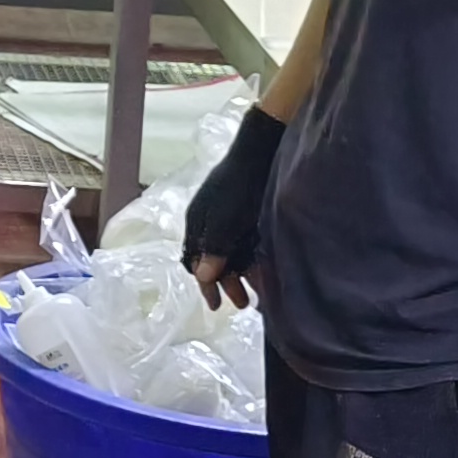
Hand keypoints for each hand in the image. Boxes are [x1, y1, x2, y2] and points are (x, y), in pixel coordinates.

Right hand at [182, 105, 286, 307]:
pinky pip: (244, 245)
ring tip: (257, 291)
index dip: (205, 285)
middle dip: (226, 283)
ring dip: (241, 275)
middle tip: (242, 304)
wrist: (261, 152)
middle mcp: (210, 223)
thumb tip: (202, 276)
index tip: (217, 305)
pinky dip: (251, 260)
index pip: (194, 261)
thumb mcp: (225, 220)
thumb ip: (215, 248)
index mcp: (197, 223)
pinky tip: (263, 269)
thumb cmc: (239, 186)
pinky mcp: (246, 216)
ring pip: (230, 255)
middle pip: (213, 261)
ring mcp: (228, 219)